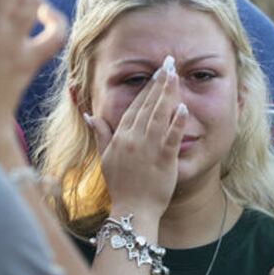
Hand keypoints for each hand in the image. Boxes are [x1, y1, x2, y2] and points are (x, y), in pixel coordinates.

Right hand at [86, 69, 186, 218]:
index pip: (135, 106)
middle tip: (169, 64)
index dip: (146, 88)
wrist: (132, 210)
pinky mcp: (163, 160)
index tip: (156, 72)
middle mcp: (133, 139)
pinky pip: (171, 137)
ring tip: (176, 75)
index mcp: (121, 137)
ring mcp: (148, 149)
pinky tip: (183, 106)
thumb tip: (89, 115)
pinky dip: (177, 121)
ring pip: (159, 115)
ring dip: (168, 94)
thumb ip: (101, 134)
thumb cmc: (122, 187)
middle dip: (159, 83)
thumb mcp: (106, 158)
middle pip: (148, 105)